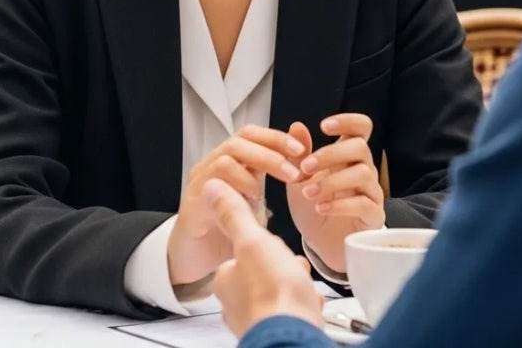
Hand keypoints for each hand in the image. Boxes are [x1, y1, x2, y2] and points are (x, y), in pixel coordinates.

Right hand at [167, 126, 303, 285]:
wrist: (196, 261)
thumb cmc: (226, 230)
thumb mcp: (257, 202)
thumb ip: (272, 183)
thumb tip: (303, 162)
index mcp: (231, 161)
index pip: (253, 134)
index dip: (277, 137)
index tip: (301, 149)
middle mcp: (213, 164)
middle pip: (242, 138)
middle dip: (272, 148)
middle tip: (294, 168)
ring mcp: (201, 179)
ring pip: (228, 154)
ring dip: (259, 165)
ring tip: (280, 183)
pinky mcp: (193, 200)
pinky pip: (214, 180)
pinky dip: (238, 185)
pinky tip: (253, 199)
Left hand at [207, 180, 323, 337]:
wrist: (291, 334)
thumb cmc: (273, 292)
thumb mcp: (253, 241)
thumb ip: (235, 214)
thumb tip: (212, 187)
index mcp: (226, 280)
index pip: (243, 252)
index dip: (265, 246)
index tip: (276, 248)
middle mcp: (235, 305)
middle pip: (262, 272)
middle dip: (283, 267)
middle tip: (293, 267)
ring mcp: (255, 321)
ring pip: (278, 293)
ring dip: (294, 285)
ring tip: (303, 287)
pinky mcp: (275, 332)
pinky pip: (290, 312)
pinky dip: (301, 305)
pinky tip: (308, 303)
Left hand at [286, 114, 385, 273]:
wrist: (321, 244)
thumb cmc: (312, 205)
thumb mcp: (299, 179)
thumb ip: (298, 155)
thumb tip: (296, 126)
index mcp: (348, 155)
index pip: (361, 127)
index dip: (347, 121)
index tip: (324, 126)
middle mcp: (364, 169)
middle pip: (360, 147)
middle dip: (330, 154)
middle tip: (305, 168)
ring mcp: (371, 192)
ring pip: (362, 174)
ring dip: (332, 181)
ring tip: (308, 193)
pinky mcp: (373, 215)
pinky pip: (364, 203)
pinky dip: (340, 204)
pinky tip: (320, 207)